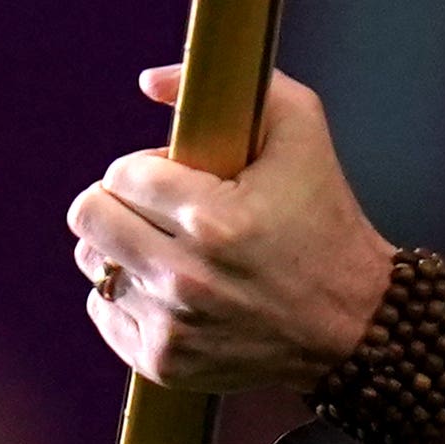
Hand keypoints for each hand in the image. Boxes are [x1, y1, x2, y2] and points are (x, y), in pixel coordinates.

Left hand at [69, 67, 398, 392]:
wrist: (355, 323)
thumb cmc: (327, 222)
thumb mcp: (302, 131)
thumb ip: (241, 82)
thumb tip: (150, 82)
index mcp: (214, 219)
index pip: (122, 173)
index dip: (147, 167)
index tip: (176, 178)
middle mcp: (185, 276)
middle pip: (88, 216)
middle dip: (116, 201)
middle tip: (152, 207)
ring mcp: (172, 324)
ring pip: (91, 262)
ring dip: (120, 247)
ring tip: (162, 246)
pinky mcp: (164, 361)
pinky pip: (102, 310)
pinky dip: (126, 294)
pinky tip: (166, 287)